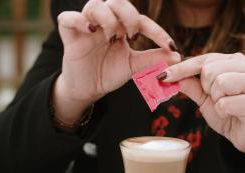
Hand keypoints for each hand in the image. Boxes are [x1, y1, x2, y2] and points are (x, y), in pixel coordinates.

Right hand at [56, 0, 179, 105]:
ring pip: (94, 4)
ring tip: (112, 37)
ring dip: (108, 18)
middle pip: (116, 1)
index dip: (157, 31)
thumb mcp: (133, 67)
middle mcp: (104, 22)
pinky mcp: (69, 36)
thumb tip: (177, 55)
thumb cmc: (109, 74)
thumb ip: (153, 58)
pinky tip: (90, 30)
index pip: (140, 19)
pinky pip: (67, 19)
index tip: (170, 45)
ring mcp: (86, 27)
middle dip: (129, 16)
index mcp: (121, 27)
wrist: (88, 90)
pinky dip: (78, 20)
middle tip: (133, 36)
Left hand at [162, 53, 244, 172]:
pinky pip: (225, 103)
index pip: (203, 59)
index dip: (181, 68)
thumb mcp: (205, 98)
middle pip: (210, 70)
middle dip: (206, 89)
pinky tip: (233, 114)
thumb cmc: (228, 113)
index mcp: (234, 61)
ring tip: (226, 106)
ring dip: (216, 100)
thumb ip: (191, 85)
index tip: (163, 76)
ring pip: (220, 83)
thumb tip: (168, 76)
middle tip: (217, 99)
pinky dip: (223, 112)